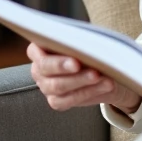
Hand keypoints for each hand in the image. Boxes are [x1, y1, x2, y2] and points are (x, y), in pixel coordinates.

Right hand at [27, 43, 141, 113]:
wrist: (101, 68)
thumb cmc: (87, 47)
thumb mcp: (83, 39)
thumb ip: (79, 40)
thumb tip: (88, 44)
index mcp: (37, 49)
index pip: (38, 53)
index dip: (57, 60)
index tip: (76, 63)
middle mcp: (38, 69)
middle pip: (48, 72)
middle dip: (70, 71)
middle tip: (92, 72)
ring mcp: (45, 86)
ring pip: (58, 86)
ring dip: (82, 81)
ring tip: (101, 77)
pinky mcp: (57, 101)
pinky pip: (68, 100)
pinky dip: (88, 92)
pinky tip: (104, 86)